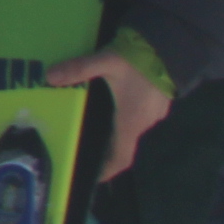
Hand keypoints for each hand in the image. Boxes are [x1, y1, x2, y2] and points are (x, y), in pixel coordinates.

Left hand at [46, 46, 170, 183]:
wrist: (173, 46)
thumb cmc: (140, 60)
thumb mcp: (106, 62)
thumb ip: (79, 69)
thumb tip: (50, 77)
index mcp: (131, 122)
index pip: (121, 157)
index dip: (108, 170)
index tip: (96, 177)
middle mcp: (145, 123)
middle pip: (125, 143)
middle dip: (108, 147)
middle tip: (88, 145)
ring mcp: (155, 113)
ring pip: (133, 128)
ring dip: (118, 129)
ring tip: (101, 123)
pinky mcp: (160, 101)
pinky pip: (141, 116)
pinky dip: (128, 116)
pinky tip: (119, 103)